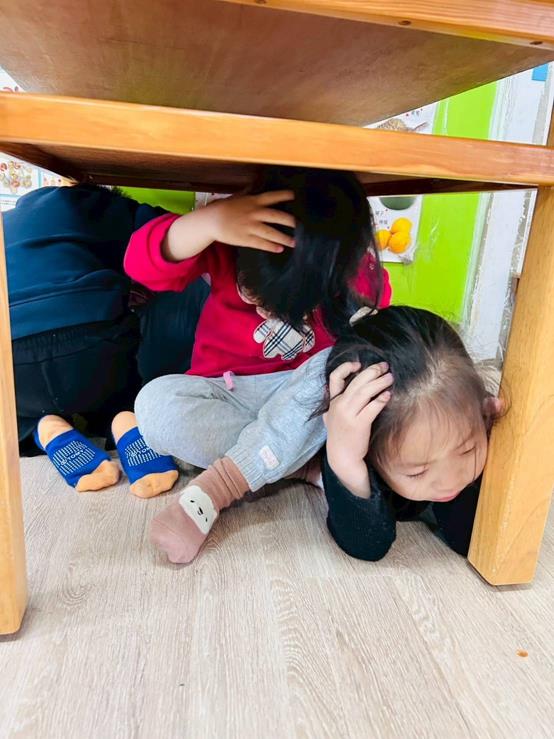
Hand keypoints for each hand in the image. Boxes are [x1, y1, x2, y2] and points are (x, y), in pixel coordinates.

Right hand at [162, 190, 295, 261]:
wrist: (210, 221)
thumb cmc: (222, 208)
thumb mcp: (236, 198)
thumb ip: (247, 193)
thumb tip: (254, 184)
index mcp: (252, 201)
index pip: (271, 197)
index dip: (283, 195)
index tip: (294, 195)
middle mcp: (254, 213)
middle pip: (276, 216)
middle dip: (290, 221)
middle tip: (300, 226)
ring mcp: (251, 227)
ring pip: (271, 232)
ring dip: (284, 238)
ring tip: (294, 243)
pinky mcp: (246, 239)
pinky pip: (261, 243)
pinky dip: (271, 247)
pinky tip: (279, 249)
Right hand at [324, 361, 392, 496]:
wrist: (342, 458)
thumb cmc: (340, 436)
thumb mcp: (329, 418)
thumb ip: (332, 403)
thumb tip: (334, 388)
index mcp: (332, 402)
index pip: (334, 378)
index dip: (346, 367)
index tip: (359, 364)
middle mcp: (339, 406)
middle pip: (356, 382)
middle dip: (372, 371)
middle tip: (385, 367)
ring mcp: (348, 415)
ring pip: (365, 392)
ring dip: (379, 382)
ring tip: (390, 378)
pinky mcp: (359, 424)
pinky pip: (372, 407)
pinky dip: (381, 399)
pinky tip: (388, 395)